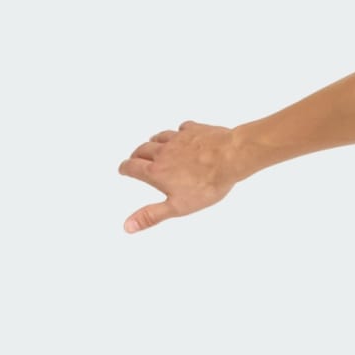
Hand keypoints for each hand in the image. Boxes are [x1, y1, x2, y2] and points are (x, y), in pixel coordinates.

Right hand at [116, 121, 239, 232]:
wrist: (231, 158)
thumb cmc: (206, 184)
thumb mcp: (177, 207)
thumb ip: (152, 215)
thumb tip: (127, 226)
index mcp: (156, 171)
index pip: (132, 167)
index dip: (125, 169)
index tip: (123, 169)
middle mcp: (163, 152)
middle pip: (142, 150)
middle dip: (137, 155)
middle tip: (135, 159)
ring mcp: (178, 139)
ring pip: (159, 137)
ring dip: (153, 142)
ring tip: (153, 146)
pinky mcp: (194, 131)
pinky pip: (182, 128)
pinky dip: (179, 132)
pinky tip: (182, 133)